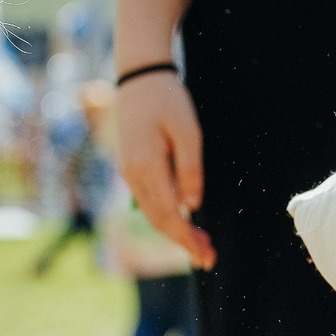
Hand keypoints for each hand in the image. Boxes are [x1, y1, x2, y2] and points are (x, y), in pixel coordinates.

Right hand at [116, 68, 214, 269]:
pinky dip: (165, 216)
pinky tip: (183, 221)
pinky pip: (148, 200)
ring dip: (174, 231)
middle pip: (158, 220)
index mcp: (145, 167)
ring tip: (200, 245)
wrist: (140, 77)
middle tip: (208, 258)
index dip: (186, 238)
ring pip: (152, 213)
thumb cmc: (167, 100)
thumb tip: (192, 206)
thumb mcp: (187, 131)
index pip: (168, 215)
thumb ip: (190, 169)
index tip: (204, 255)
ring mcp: (128, 172)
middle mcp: (132, 174)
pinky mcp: (130, 167)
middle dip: (182, 242)